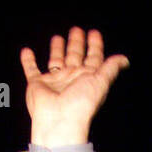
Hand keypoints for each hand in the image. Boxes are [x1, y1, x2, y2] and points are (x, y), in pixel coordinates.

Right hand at [20, 27, 128, 146]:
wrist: (59, 122)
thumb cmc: (81, 104)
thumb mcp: (100, 82)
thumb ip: (110, 69)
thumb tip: (125, 60)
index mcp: (86, 78)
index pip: (93, 58)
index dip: (95, 46)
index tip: (94, 33)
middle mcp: (71, 79)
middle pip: (74, 57)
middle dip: (76, 44)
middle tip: (77, 30)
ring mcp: (54, 81)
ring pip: (55, 61)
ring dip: (57, 50)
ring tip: (57, 37)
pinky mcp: (37, 84)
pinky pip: (31, 70)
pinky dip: (27, 61)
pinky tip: (26, 51)